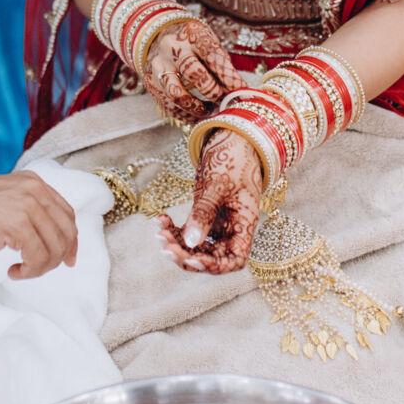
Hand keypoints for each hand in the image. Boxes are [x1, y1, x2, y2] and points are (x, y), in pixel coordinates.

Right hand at [0, 172, 78, 278]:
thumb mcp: (3, 202)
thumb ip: (27, 212)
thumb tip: (50, 239)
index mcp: (33, 182)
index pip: (66, 213)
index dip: (70, 240)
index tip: (66, 259)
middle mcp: (34, 190)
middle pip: (66, 231)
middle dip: (58, 257)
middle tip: (38, 269)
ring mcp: (26, 205)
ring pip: (55, 247)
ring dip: (41, 267)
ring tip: (21, 270)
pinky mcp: (16, 224)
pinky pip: (38, 257)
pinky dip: (30, 271)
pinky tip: (13, 270)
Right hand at [142, 17, 236, 123]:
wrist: (161, 36)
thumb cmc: (194, 44)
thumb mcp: (210, 44)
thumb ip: (222, 65)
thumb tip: (239, 92)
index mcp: (192, 34)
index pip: (212, 56)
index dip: (228, 77)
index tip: (241, 92)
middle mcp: (172, 48)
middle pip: (194, 74)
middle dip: (213, 91)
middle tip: (225, 101)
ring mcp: (158, 65)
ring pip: (177, 94)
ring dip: (198, 107)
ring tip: (211, 110)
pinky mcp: (150, 81)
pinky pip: (168, 105)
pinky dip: (185, 115)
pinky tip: (198, 115)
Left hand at [158, 128, 260, 273]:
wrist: (231, 136)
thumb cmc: (232, 158)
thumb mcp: (217, 185)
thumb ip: (204, 213)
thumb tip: (191, 242)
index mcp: (244, 223)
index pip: (235, 260)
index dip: (216, 266)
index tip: (194, 259)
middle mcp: (232, 227)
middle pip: (212, 257)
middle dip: (188, 255)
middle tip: (165, 246)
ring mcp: (217, 222)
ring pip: (196, 246)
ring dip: (176, 243)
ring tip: (159, 231)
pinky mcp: (204, 213)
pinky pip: (188, 230)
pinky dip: (173, 228)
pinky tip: (160, 218)